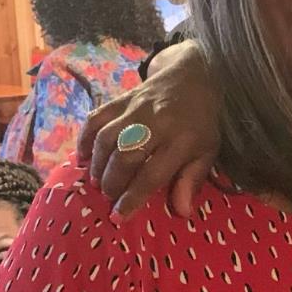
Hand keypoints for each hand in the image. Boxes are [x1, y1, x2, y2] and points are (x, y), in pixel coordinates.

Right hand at [77, 41, 219, 219]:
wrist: (193, 76)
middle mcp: (156, 124)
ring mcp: (136, 109)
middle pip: (125, 156)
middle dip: (112, 182)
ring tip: (96, 181)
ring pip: (107, 137)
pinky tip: (83, 157)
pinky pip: (96, 117)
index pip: (153, 174)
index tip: (119, 215)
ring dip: (97, 163)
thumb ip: (193, 179)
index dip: (133, 197)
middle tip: (108, 196)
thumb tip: (182, 212)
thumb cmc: (201, 121)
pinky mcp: (121, 99)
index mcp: (182, 140)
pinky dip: (85, 138)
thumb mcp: (208, 151)